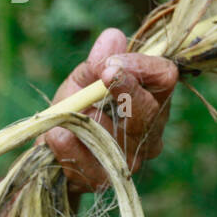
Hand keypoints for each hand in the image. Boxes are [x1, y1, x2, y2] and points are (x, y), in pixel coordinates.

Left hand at [39, 28, 178, 192]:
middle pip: (149, 110)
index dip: (140, 67)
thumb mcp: (82, 78)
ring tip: (63, 112)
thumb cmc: (75, 105)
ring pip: (118, 138)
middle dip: (125, 91)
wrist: (53, 147)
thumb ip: (97, 60)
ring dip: (87, 121)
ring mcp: (132, 158)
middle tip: (102, 74)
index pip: (164, 77)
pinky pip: (91, 163)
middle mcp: (151, 130)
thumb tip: (112, 38)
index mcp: (151, 96)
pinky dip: (70, 146)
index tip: (111, 64)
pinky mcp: (108, 179)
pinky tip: (56, 135)